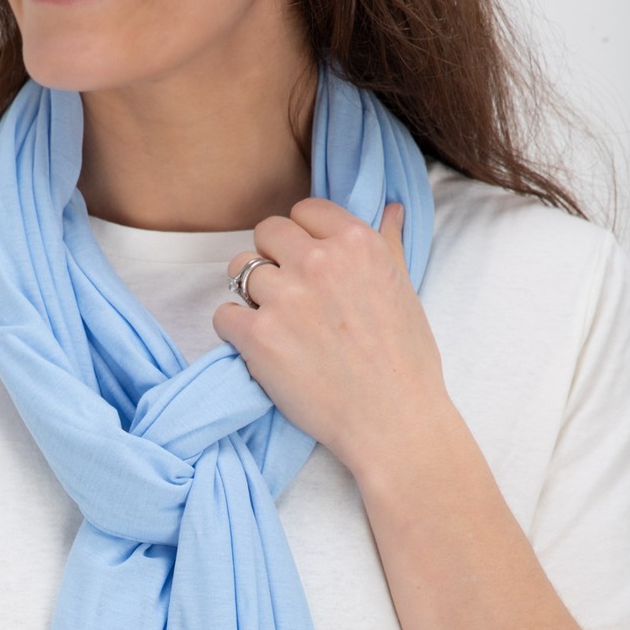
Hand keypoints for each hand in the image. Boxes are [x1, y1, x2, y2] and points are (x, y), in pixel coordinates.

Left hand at [211, 197, 449, 483]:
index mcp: (356, 242)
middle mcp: (318, 262)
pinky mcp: (258, 337)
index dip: (302, 235)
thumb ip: (388, 243)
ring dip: (251, 294)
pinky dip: (235, 330)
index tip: (307, 261)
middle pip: (266, 233)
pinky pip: (223, 315)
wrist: (393, 421)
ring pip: (239, 271)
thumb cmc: (406, 361)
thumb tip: (389, 208)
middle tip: (288, 293)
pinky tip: (260, 347)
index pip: (303, 210)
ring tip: (275, 323)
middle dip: (272, 258)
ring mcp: (285, 298)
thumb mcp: (405, 290)